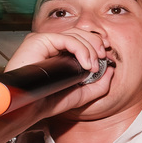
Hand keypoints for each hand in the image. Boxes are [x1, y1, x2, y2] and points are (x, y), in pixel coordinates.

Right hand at [0, 30, 114, 122]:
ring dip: (90, 49)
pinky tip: (86, 63)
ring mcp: (44, 41)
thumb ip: (98, 84)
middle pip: (80, 33)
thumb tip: (112, 70)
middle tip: (104, 58)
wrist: (29, 109)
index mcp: (59, 52)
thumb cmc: (48, 101)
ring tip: (94, 66)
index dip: (97, 43)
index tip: (107, 55)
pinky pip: (66, 38)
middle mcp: (51, 44)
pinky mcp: (38, 41)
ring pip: (75, 34)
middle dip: (97, 44)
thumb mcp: (81, 94)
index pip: (81, 38)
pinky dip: (80, 49)